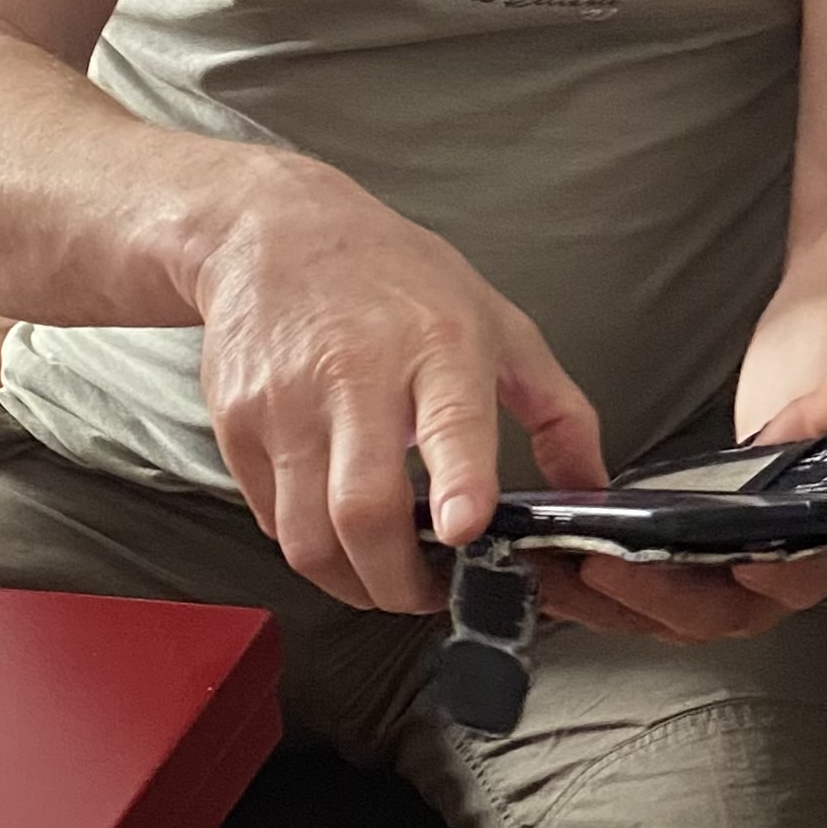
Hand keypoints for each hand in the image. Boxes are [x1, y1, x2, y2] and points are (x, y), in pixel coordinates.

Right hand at [196, 156, 602, 614]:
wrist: (274, 234)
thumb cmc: (397, 280)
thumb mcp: (501, 326)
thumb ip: (558, 412)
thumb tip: (591, 491)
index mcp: (439, 346)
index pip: (450, 422)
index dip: (458, 483)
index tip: (463, 529)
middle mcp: (356, 375)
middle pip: (363, 508)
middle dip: (398, 582)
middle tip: (428, 593)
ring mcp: (286, 403)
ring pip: (307, 534)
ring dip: (351, 581)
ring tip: (385, 576)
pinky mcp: (235, 424)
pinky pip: (269, 519)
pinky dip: (308, 545)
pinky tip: (338, 530)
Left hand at [547, 344, 826, 642]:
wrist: (802, 456)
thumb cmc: (822, 440)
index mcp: (811, 557)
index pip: (793, 576)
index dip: (765, 573)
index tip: (735, 558)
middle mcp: (758, 591)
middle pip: (704, 613)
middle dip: (647, 594)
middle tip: (597, 564)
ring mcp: (708, 595)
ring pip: (650, 616)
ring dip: (592, 601)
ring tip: (541, 568)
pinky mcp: (668, 589)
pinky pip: (621, 602)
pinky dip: (577, 590)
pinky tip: (536, 565)